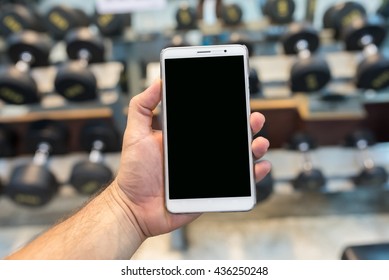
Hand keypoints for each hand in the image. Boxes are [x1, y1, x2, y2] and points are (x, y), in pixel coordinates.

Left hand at [114, 79, 270, 239]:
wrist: (133, 207)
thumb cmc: (133, 172)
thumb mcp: (135, 134)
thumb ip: (142, 107)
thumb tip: (157, 82)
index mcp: (185, 137)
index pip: (210, 119)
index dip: (225, 108)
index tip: (236, 96)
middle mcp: (199, 151)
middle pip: (230, 135)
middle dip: (246, 124)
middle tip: (252, 118)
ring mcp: (207, 170)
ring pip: (238, 156)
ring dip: (254, 147)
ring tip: (258, 142)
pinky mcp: (211, 189)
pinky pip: (237, 182)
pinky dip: (252, 174)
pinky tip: (258, 166)